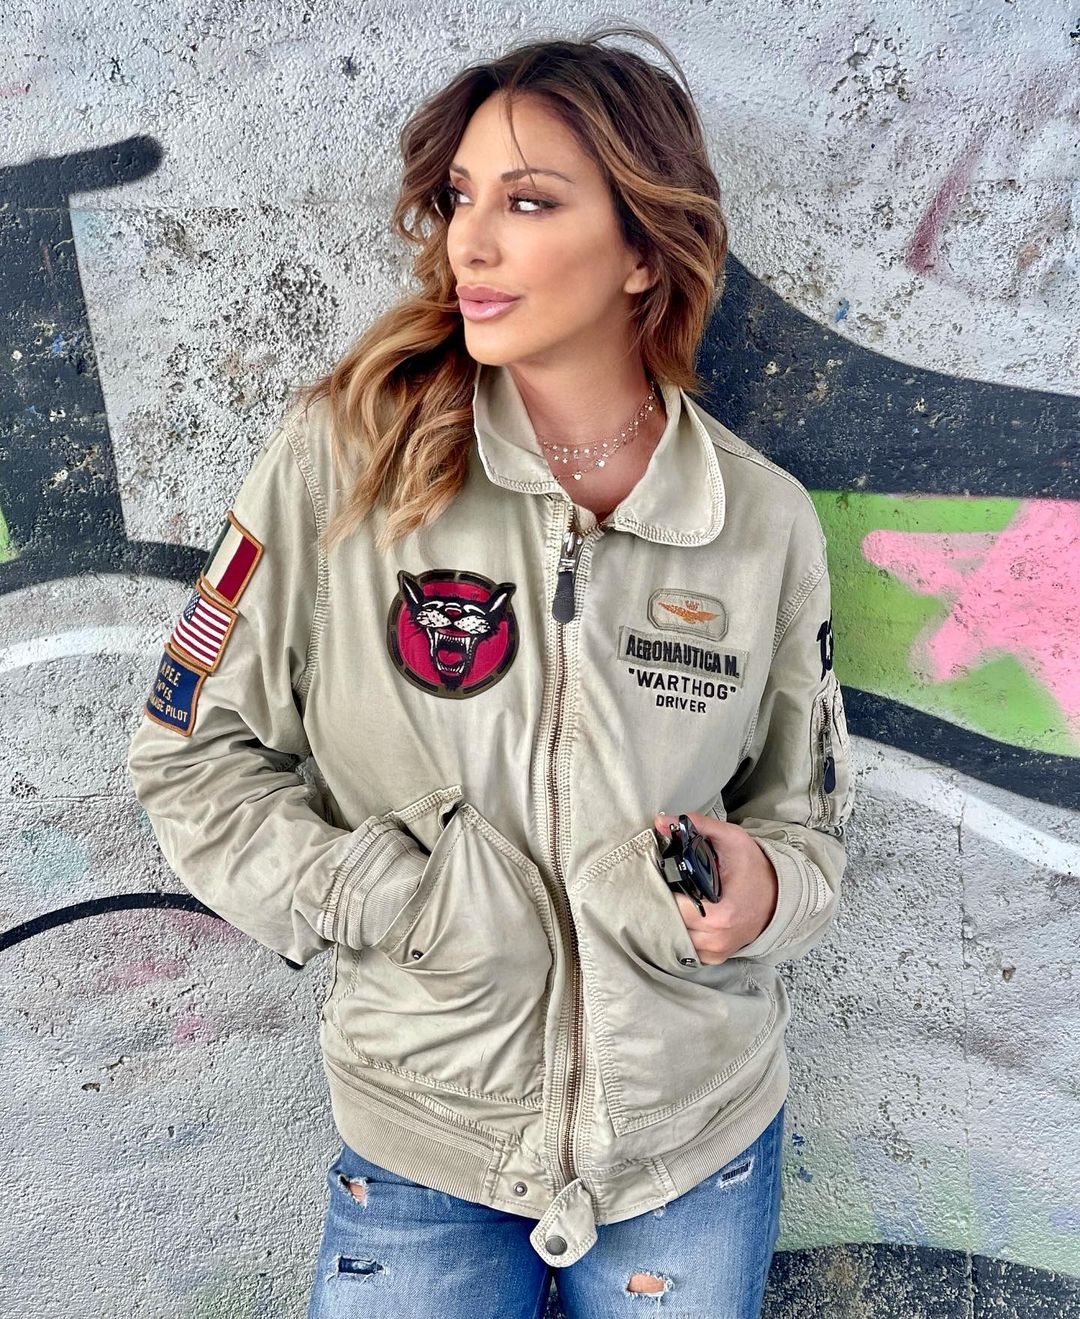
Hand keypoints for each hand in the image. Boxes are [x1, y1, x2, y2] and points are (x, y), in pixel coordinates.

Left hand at [653, 810, 778, 963]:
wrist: (778, 894)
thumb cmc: (754, 867)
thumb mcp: (730, 839)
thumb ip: (698, 826)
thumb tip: (661, 820)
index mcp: (720, 913)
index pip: (671, 908)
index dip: (659, 892)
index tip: (655, 879)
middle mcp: (717, 937)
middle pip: (670, 926)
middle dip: (661, 906)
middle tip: (659, 888)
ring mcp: (717, 950)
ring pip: (675, 942)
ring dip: (669, 923)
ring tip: (670, 902)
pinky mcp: (716, 956)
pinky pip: (687, 951)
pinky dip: (680, 937)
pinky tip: (680, 919)